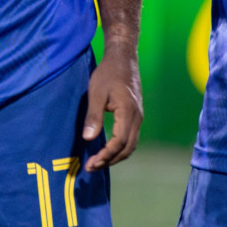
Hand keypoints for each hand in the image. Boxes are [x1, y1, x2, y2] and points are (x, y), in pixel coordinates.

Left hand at [83, 50, 141, 170]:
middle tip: (92, 167)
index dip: (105, 156)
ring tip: (98, 162)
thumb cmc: (107, 74)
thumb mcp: (95, 93)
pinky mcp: (135, 115)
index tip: (91, 164)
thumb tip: (88, 139)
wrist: (123, 59)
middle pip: (127, 148)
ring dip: (116, 156)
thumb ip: (93, 116)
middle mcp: (137, 119)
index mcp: (128, 114)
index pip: (119, 143)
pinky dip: (120, 147)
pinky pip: (130, 137)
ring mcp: (138, 117)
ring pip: (131, 144)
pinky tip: (108, 149)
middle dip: (110, 160)